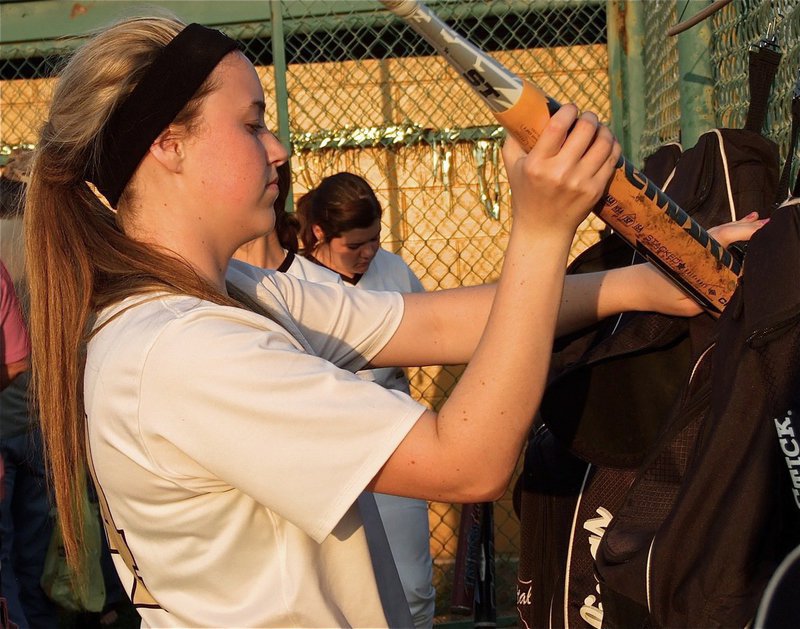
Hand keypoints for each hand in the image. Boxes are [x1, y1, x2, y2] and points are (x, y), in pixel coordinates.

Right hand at [502, 105, 620, 236]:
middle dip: (589, 117)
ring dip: (603, 130)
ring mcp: (580, 182)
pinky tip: (605, 144)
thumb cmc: (525, 194)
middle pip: (586, 130)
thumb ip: (513, 140)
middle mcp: (560, 173)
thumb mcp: (512, 167)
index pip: (558, 126)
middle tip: (586, 118)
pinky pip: (612, 158)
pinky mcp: (595, 190)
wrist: (543, 229)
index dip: (569, 111)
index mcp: (537, 165)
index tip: (570, 109)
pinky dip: (611, 146)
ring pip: (604, 142)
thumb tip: (521, 113)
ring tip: (597, 130)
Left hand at [635, 212, 768, 316]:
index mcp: (696, 256)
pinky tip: (748, 219)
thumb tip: (732, 295)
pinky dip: (733, 227)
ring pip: (723, 230)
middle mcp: (696, 245)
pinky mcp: (691, 245)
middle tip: (772, 226)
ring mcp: (693, 243)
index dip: (743, 236)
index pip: (723, 241)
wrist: (631, 286)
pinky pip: (716, 233)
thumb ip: (709, 300)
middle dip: (750, 229)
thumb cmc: (656, 295)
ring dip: (744, 226)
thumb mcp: (685, 305)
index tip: (762, 236)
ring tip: (764, 222)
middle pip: (726, 231)